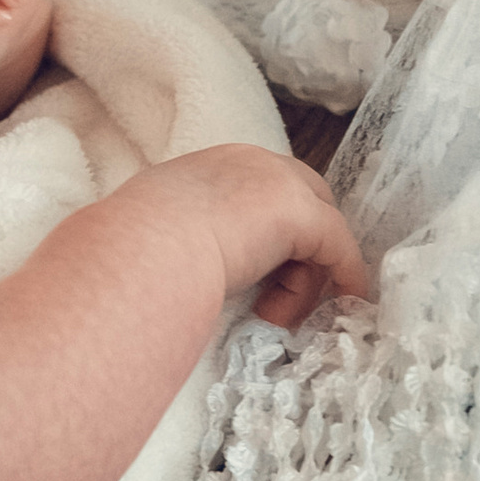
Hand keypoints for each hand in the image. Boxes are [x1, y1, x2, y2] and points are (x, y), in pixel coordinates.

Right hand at [121, 145, 368, 329]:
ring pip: (317, 228)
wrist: (141, 249)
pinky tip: (346, 304)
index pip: (257, 193)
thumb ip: (181, 241)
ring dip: (304, 279)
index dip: (268, 236)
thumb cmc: (133, 253)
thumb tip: (174, 272)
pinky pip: (338, 246)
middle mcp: (246, 162)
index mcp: (208, 168)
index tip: (258, 279)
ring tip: (272, 318)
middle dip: (300, 251)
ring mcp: (275, 181)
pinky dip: (345, 275)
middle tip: (278, 299)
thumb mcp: (155, 237)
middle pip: (301, 201)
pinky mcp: (299, 212)